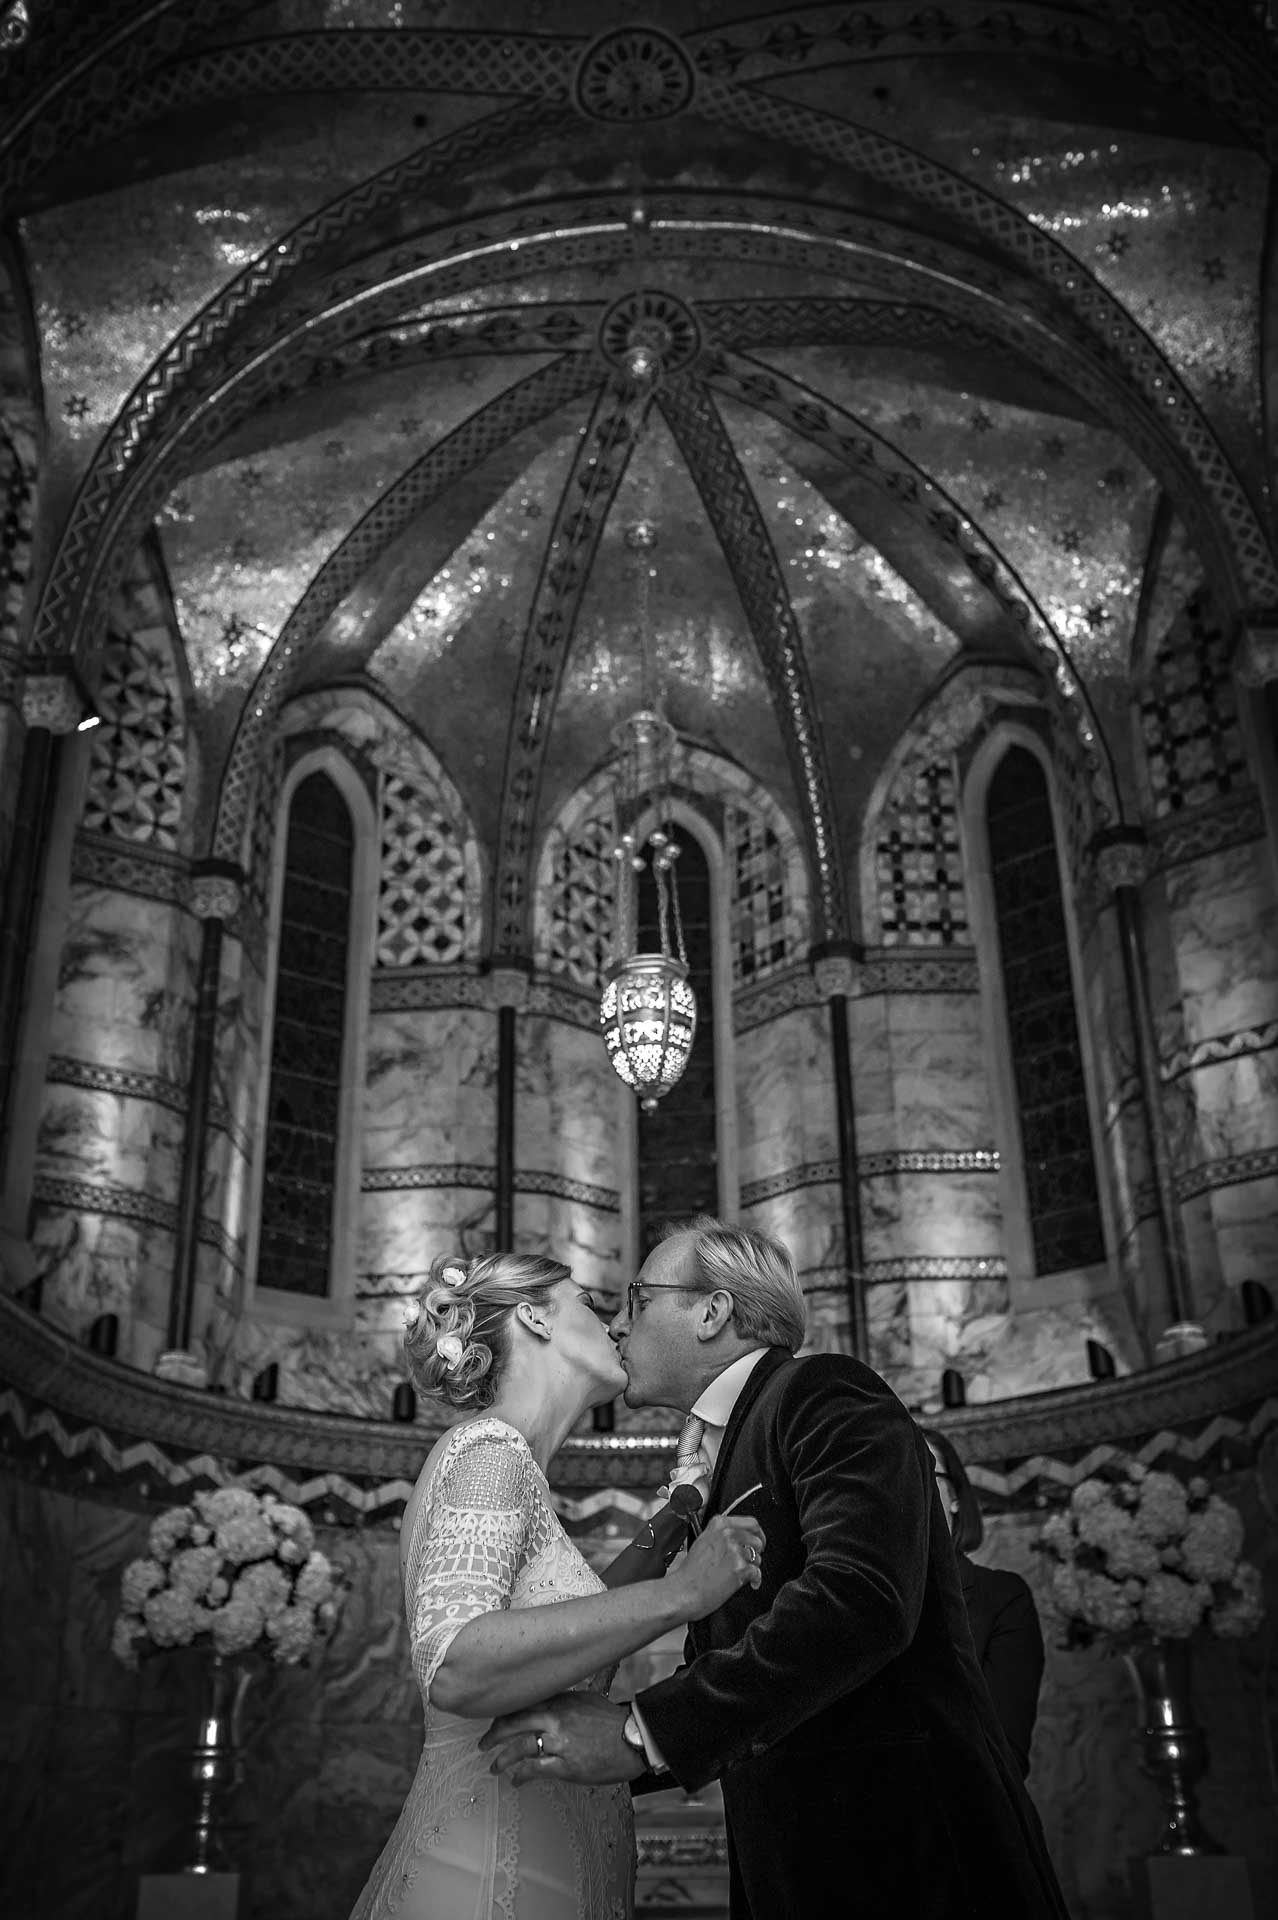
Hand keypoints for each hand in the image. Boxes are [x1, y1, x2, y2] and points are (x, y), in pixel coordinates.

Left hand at [480, 1692, 643, 1786]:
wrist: (634, 1739)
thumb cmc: (613, 1722)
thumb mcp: (587, 1700)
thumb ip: (564, 1702)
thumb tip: (548, 1705)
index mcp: (560, 1699)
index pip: (523, 1703)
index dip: (504, 1714)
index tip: (495, 1722)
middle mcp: (555, 1717)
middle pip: (514, 1722)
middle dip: (494, 1734)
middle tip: (482, 1744)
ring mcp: (559, 1741)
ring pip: (520, 1747)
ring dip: (502, 1758)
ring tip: (494, 1767)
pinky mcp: (565, 1765)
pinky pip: (534, 1770)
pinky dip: (521, 1775)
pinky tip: (516, 1781)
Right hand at [669, 1513, 764, 1619]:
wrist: (685, 1591)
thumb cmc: (690, 1572)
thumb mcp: (703, 1541)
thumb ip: (722, 1535)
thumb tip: (741, 1537)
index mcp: (719, 1524)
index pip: (751, 1522)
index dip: (758, 1534)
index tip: (759, 1540)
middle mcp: (728, 1534)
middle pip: (757, 1540)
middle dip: (756, 1553)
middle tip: (751, 1561)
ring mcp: (735, 1551)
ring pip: (758, 1557)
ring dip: (752, 1567)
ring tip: (740, 1574)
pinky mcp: (740, 1568)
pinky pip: (757, 1573)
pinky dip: (755, 1580)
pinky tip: (749, 1583)